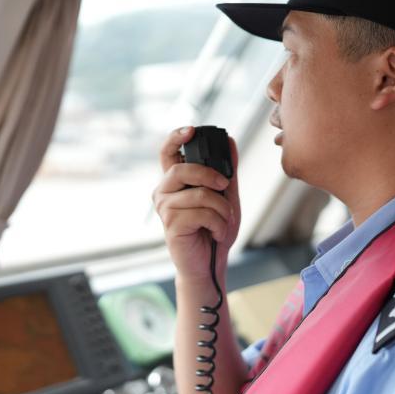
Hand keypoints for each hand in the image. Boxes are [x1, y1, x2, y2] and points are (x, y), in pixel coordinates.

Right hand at [152, 127, 240, 283]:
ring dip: (222, 209)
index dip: (175, 138)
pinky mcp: (171, 225)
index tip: (191, 130)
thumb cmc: (213, 229)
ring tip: (224, 221)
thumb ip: (227, 170)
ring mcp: (165, 209)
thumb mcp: (226, 195)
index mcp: (174, 181)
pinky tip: (217, 233)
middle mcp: (164, 192)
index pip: (167, 152)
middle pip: (183, 170)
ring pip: (199, 194)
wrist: (210, 263)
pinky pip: (203, 213)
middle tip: (224, 185)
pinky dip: (219, 224)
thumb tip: (230, 141)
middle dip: (210, 176)